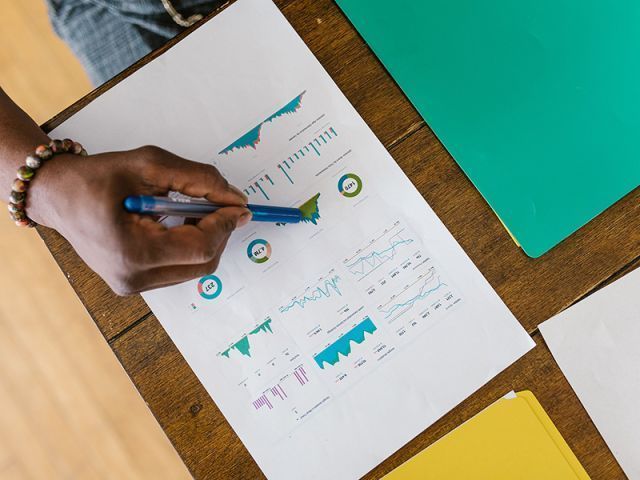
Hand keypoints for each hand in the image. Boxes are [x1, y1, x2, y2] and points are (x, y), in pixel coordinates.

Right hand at [28, 146, 250, 294]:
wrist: (56, 195)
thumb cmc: (96, 177)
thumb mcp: (149, 165)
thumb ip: (198, 179)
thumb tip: (236, 199)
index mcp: (132, 253)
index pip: (200, 247)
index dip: (226, 225)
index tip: (241, 206)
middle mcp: (133, 278)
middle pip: (203, 263)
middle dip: (220, 233)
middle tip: (223, 205)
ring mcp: (133, 286)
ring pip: (194, 269)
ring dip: (206, 239)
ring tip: (192, 210)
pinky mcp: (134, 284)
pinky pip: (178, 269)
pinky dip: (189, 246)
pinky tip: (179, 223)